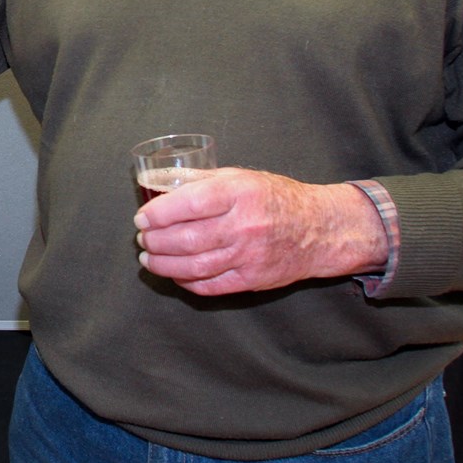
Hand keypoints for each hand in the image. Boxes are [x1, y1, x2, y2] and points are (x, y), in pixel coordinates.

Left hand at [133, 169, 386, 295]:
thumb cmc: (275, 198)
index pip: (189, 204)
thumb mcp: (240, 176)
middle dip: (155, 241)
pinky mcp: (252, 279)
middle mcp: (245, 225)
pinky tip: (174, 273)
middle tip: (143, 238)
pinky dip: (185, 281)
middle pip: (187, 239)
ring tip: (149, 257)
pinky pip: (210, 286)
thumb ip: (200, 180)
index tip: (142, 218)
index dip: (158, 213)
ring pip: (194, 266)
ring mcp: (249, 256)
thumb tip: (158, 183)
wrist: (319, 229)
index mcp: (240, 193)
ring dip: (164, 264)